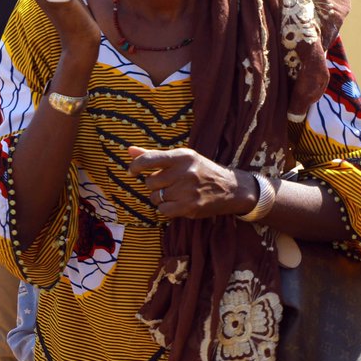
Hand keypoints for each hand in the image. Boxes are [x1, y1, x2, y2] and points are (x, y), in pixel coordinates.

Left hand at [127, 146, 255, 219]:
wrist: (232, 189)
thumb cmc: (201, 170)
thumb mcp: (182, 158)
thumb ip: (154, 156)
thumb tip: (129, 150)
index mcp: (182, 156)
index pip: (149, 159)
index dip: (135, 166)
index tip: (132, 171)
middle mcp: (185, 172)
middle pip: (150, 182)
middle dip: (155, 185)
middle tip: (169, 184)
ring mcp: (188, 190)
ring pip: (155, 197)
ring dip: (161, 197)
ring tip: (175, 193)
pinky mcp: (190, 207)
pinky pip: (163, 211)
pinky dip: (166, 209)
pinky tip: (177, 203)